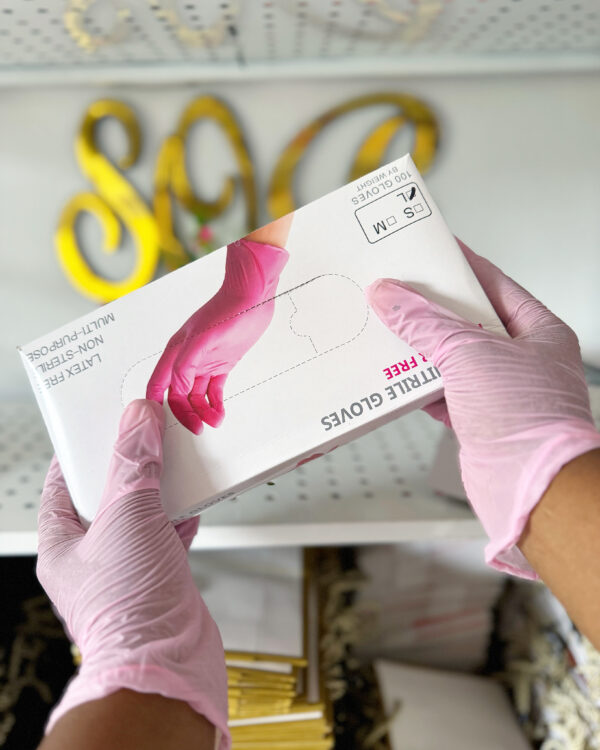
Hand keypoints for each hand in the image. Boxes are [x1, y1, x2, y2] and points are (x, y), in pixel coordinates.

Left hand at [36, 400, 228, 746]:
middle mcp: (92, 555)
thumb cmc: (127, 606)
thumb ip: (133, 464)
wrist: (166, 662)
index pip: (63, 484)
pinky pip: (169, 534)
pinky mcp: (160, 576)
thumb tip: (136, 420)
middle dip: (130, 465)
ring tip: (174, 459)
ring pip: (142, 513)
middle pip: (107, 495)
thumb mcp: (126, 516)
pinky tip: (195, 501)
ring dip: (160, 488)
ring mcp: (127, 566)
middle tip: (146, 434)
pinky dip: (183, 515)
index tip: (103, 424)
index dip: (82, 451)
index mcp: (62, 542)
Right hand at [147, 239, 288, 433]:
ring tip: (214, 421)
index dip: (157, 405)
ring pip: (196, 395)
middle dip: (186, 414)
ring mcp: (204, 362)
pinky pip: (213, 390)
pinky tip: (220, 412)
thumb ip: (186, 364)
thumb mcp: (203, 338)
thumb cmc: (228, 309)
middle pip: (178, 395)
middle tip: (197, 428)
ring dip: (203, 411)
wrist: (253, 298)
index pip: (158, 384)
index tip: (160, 423)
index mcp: (176, 351)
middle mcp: (187, 359)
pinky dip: (215, 403)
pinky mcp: (221, 363)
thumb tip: (177, 388)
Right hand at [366, 240, 599, 577]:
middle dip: (429, 309)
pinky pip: (441, 393)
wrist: (534, 490)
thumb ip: (426, 323)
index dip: (459, 265)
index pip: (492, 283)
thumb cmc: (531, 423)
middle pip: (466, 321)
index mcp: (537, 331)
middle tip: (396, 290)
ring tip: (388, 329)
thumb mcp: (470, 354)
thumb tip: (392, 296)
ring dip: (418, 349)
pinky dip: (416, 387)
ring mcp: (499, 392)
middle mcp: (521, 360)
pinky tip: (395, 380)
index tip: (428, 250)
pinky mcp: (478, 421)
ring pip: (450, 359)